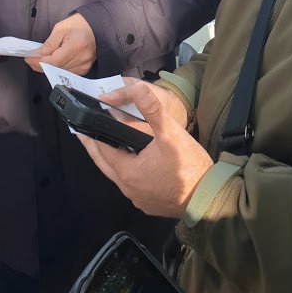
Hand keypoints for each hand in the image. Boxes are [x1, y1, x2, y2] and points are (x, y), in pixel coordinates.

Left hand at [25, 13, 95, 74]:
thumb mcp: (60, 29)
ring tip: (39, 59)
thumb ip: (48, 44)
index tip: (28, 58)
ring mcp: (84, 66)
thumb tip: (36, 56)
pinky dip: (56, 69)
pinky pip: (65, 73)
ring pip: (59, 73)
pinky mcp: (84, 70)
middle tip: (30, 58)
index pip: (53, 61)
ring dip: (47, 68)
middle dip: (39, 65)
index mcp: (76, 46)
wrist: (95, 27)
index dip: (38, 61)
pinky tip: (51, 62)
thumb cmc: (78, 25)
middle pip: (55, 69)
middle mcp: (82, 59)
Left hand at [78, 80, 212, 217]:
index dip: (92, 131)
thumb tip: (136, 89)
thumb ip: (151, 109)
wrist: (209, 198)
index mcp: (127, 171)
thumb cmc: (189, 166)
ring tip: (105, 142)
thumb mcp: (170, 133)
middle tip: (82, 131)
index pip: (101, 147)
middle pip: (103, 163)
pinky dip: (124, 169)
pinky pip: (130, 183)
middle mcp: (127, 188)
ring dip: (109, 158)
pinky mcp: (148, 203)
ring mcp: (138, 198)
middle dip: (92, 146)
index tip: (82, 120)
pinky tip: (131, 161)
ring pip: (116, 174)